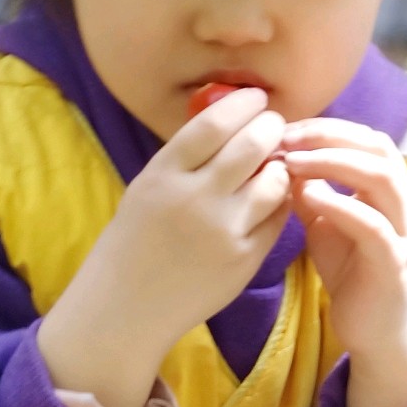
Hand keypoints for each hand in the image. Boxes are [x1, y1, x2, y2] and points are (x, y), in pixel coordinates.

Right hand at [40, 87, 291, 406]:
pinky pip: (277, 218)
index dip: (243, 104)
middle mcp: (193, 200)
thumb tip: (234, 118)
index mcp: (163, 176)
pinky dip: (279, 202)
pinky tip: (269, 199)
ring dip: (281, 165)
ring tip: (274, 163)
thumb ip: (187, 158)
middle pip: (252, 145)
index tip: (256, 97)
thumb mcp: (148, 188)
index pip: (213, 124)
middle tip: (274, 125)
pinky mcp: (244, 260)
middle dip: (271, 127)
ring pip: (275, 181)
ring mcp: (223, 231)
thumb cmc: (136, 241)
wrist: (125, 308)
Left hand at [279, 118, 406, 406]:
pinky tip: (310, 198)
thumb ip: (311, 193)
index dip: (328, 127)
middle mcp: (405, 201)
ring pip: (381, 177)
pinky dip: (341, 206)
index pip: (367, 136)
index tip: (286, 129)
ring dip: (335, 163)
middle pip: (377, 146)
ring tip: (294, 162)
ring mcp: (404, 230)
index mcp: (392, 187)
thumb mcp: (325, 225)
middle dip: (330, 136)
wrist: (378, 329)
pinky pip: (373, 226)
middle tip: (287, 139)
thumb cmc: (353, 271)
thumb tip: (280, 160)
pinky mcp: (394, 262)